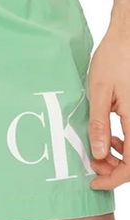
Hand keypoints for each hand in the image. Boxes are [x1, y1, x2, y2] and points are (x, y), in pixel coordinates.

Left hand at [88, 20, 129, 189]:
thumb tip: (97, 153)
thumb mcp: (99, 92)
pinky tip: (108, 137)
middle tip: (92, 165)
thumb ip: (98, 124)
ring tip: (97, 150)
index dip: (115, 179)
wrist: (129, 37)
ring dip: (119, 156)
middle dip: (115, 169)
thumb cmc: (114, 59)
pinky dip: (124, 142)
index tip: (95, 182)